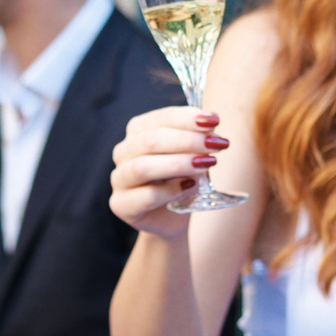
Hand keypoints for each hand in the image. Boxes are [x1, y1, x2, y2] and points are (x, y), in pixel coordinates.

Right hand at [108, 106, 228, 238]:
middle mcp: (124, 152)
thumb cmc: (179, 180)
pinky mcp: (121, 205)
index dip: (187, 118)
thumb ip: (198, 137)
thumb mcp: (192, 155)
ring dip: (178, 164)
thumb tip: (212, 119)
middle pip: (151, 140)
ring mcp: (119, 179)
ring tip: (206, 164)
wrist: (170, 218)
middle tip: (216, 145)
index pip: (160, 118)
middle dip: (187, 140)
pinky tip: (191, 187)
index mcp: (138, 131)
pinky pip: (146, 196)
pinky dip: (171, 190)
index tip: (214, 121)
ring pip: (143, 167)